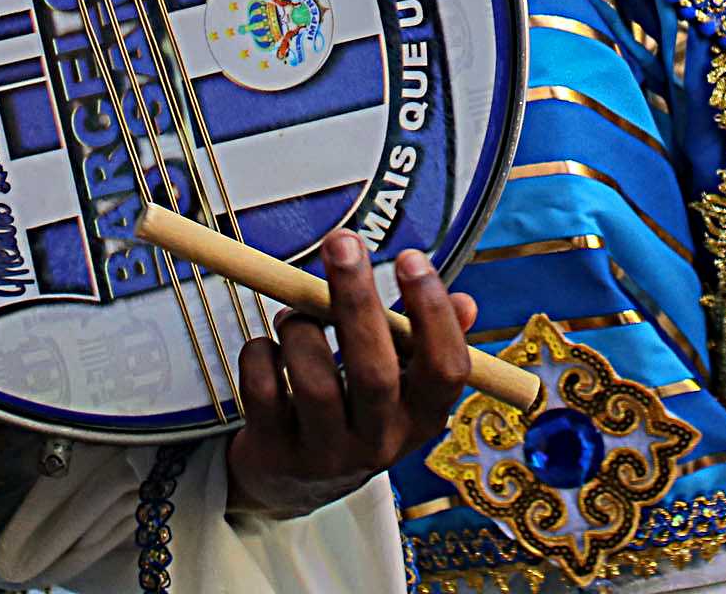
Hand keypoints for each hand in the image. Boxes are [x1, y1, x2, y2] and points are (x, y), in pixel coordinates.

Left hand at [226, 233, 478, 518]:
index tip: (411, 258)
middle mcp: (379, 443)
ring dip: (299, 328)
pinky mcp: (273, 454)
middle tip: (342, 242)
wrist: (292, 482)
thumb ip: (428, 342)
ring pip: (313, 382)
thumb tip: (466, 303)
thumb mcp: (400, 386)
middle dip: (356, 301)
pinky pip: (263, 390)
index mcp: (420, 419)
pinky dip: (259, 353)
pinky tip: (267, 349)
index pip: (445, 370)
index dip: (432, 314)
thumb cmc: (354, 411)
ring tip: (295, 314)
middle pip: (374, 373)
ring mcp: (324, 454)